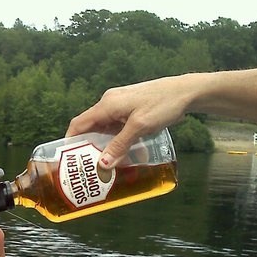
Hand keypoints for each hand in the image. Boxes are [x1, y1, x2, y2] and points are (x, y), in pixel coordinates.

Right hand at [66, 76, 190, 168]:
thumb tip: (102, 165)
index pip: (79, 123)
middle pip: (92, 126)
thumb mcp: (139, 127)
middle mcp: (110, 103)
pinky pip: (118, 125)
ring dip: (106, 144)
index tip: (69, 157)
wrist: (186, 92)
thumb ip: (119, 145)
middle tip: (89, 164)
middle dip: (89, 145)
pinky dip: (118, 138)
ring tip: (108, 162)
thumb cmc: (163, 104)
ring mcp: (121, 104)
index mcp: (107, 104)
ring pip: (106, 128)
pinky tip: (126, 151)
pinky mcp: (131, 108)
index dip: (70, 140)